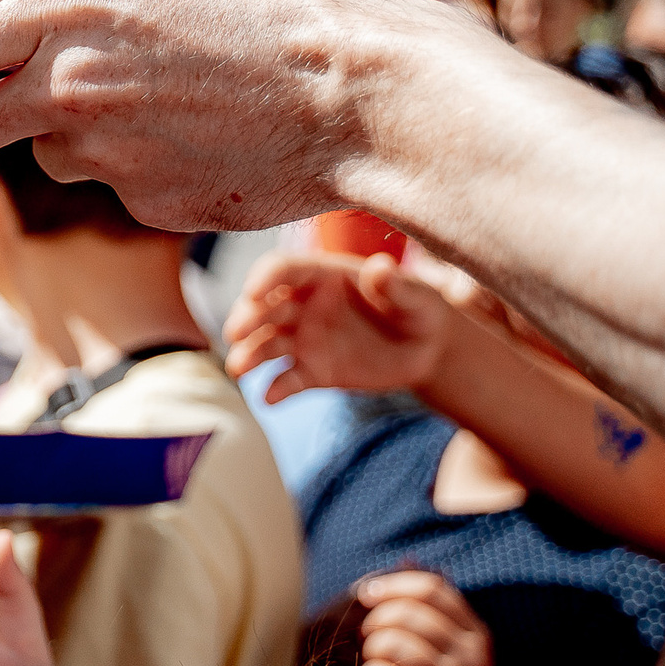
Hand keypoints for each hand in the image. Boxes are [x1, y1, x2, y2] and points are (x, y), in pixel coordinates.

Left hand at [0, 0, 504, 230]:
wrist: (363, 94)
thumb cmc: (282, 14)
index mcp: (67, 8)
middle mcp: (67, 81)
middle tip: (10, 107)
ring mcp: (101, 151)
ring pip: (49, 155)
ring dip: (76, 140)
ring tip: (163, 106)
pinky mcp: (139, 203)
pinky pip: (116, 187)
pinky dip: (142, 170)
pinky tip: (202, 141)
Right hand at [224, 251, 454, 401]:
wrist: (428, 350)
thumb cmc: (420, 310)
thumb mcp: (416, 296)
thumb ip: (396, 285)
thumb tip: (379, 267)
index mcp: (323, 277)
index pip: (283, 270)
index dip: (265, 278)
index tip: (253, 292)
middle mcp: (304, 305)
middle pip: (264, 308)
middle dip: (247, 318)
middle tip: (236, 333)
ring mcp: (304, 340)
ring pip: (266, 344)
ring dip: (249, 354)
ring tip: (239, 369)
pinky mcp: (312, 371)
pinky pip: (288, 380)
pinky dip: (277, 389)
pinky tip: (270, 398)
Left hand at [352, 569, 498, 665]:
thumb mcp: (453, 653)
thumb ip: (431, 615)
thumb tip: (395, 569)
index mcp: (475, 634)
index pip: (433, 589)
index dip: (393, 585)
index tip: (367, 594)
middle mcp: (469, 657)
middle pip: (410, 613)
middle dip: (377, 620)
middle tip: (370, 638)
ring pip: (394, 643)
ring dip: (373, 650)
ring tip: (376, 662)